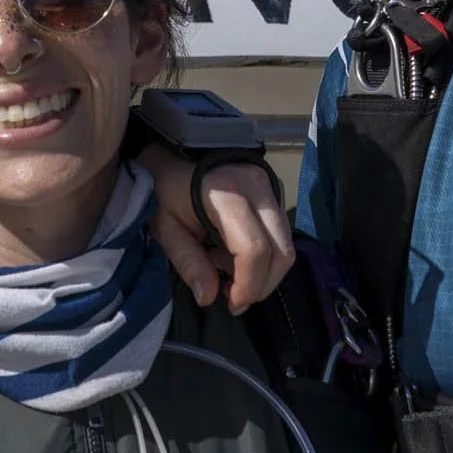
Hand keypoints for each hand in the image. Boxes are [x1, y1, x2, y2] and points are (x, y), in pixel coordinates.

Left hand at [139, 145, 293, 312]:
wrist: (176, 149)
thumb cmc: (165, 187)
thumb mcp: (165, 226)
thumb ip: (188, 262)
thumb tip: (209, 298)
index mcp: (226, 194)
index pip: (254, 249)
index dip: (248, 284)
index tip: (232, 303)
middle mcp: (258, 188)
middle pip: (281, 250)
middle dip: (262, 284)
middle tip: (234, 298)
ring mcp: (270, 188)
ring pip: (287, 244)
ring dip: (265, 272)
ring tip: (229, 273)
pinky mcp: (275, 193)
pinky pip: (282, 234)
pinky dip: (266, 257)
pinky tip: (235, 256)